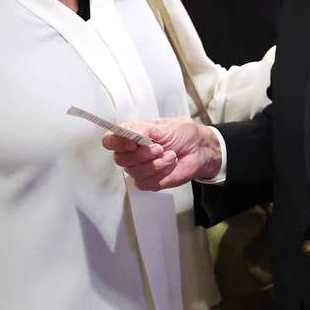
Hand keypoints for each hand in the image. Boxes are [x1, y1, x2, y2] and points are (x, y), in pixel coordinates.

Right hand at [102, 116, 220, 189]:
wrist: (200, 149)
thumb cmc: (183, 134)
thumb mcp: (164, 126)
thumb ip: (143, 129)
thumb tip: (127, 133)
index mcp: (131, 135)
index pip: (110, 140)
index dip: (117, 142)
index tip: (133, 142)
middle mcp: (131, 153)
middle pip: (120, 159)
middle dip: (142, 154)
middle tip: (159, 148)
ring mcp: (139, 168)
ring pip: (134, 172)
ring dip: (156, 164)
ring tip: (171, 154)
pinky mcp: (149, 181)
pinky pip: (146, 182)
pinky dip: (162, 173)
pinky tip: (171, 164)